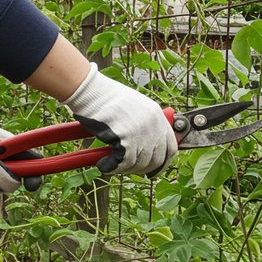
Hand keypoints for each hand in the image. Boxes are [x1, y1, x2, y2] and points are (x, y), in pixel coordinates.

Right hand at [63, 63, 178, 174]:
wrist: (91, 91)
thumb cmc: (106, 98)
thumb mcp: (135, 108)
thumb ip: (146, 126)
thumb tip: (148, 149)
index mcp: (158, 116)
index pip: (171, 147)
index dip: (163, 162)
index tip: (153, 169)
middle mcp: (153, 125)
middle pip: (157, 160)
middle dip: (142, 169)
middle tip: (128, 170)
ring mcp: (141, 132)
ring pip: (140, 163)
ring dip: (125, 169)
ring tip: (112, 165)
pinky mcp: (126, 138)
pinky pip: (124, 162)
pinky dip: (112, 167)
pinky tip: (104, 164)